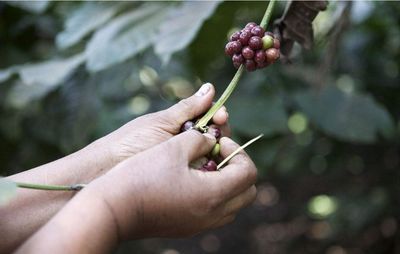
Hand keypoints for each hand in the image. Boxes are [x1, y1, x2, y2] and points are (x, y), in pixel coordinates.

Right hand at [91, 130, 256, 239]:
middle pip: (247, 192)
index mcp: (213, 194)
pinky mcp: (187, 228)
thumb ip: (200, 138)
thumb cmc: (142, 175)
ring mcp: (200, 225)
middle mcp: (212, 215)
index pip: (248, 172)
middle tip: (216, 153)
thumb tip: (211, 139)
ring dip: (227, 181)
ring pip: (232, 204)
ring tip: (204, 165)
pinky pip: (215, 212)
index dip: (238, 151)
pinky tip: (191, 180)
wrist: (112, 209)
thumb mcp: (173, 147)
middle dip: (237, 167)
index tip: (217, 141)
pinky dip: (213, 194)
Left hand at [99, 83, 230, 165]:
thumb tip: (211, 87)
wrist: (108, 170)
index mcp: (180, 125)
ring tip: (216, 143)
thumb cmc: (131, 141)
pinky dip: (212, 165)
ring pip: (212, 152)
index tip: (221, 115)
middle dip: (219, 129)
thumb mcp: (162, 122)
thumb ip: (189, 108)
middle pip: (213, 134)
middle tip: (219, 126)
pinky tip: (214, 162)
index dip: (217, 115)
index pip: (208, 117)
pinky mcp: (185, 179)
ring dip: (217, 146)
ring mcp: (186, 161)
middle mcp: (185, 142)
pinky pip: (205, 171)